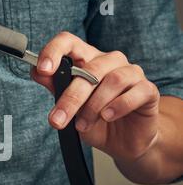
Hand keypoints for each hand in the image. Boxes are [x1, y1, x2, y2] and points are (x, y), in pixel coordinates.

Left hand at [31, 32, 159, 162]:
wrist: (123, 142)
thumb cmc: (94, 120)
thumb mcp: (69, 107)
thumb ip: (55, 88)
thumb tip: (36, 72)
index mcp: (86, 60)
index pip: (69, 42)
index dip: (54, 51)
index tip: (42, 69)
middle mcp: (109, 61)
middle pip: (90, 69)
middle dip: (70, 98)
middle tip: (57, 120)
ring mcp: (131, 73)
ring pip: (112, 80)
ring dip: (93, 106)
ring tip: (83, 125)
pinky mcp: (148, 90)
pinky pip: (135, 92)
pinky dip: (118, 106)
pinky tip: (107, 117)